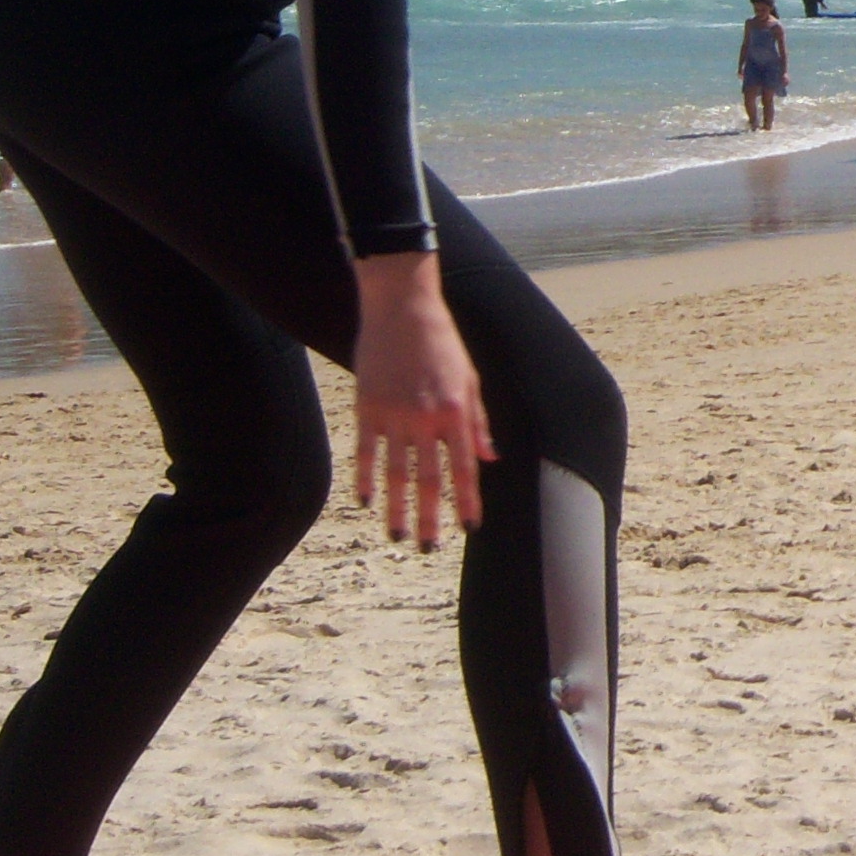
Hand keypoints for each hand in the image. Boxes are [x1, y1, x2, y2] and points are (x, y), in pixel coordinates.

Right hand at [351, 253, 493, 549]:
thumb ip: (479, 421)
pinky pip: (366, 452)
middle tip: (429, 549)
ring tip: (398, 536)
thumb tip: (490, 458)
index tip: (470, 528)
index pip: (464, 467)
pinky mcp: (367, 407)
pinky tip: (365, 501)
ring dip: (396, 508)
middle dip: (431, 517)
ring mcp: (394, 414)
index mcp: (456, 412)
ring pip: (395, 473)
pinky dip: (365, 479)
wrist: (403, 307)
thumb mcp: (470, 378)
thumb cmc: (442, 342)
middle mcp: (426, 418)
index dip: (467, 500)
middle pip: (429, 479)